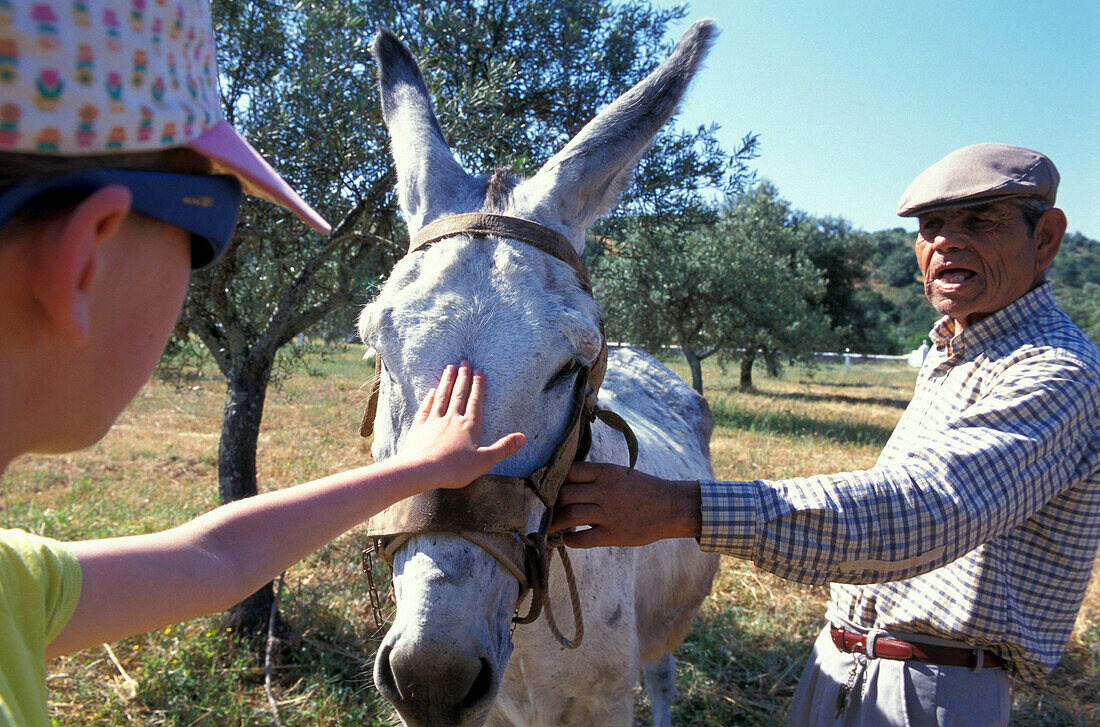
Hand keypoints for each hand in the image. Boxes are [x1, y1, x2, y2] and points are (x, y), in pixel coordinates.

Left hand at [394, 361, 525, 489]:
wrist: (423, 470)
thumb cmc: (455, 468)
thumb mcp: (485, 461)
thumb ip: (503, 448)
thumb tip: (523, 438)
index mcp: (469, 426)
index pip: (475, 401)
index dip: (478, 386)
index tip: (478, 371)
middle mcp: (452, 419)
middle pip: (459, 394)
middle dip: (463, 377)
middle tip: (464, 362)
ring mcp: (434, 421)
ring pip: (442, 397)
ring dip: (447, 382)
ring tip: (450, 368)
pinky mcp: (419, 428)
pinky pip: (426, 409)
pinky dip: (429, 399)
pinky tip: (431, 391)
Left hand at [550, 462, 701, 547]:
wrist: (670, 507)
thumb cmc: (641, 489)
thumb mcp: (619, 473)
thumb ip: (594, 476)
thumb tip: (564, 481)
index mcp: (605, 472)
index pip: (569, 471)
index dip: (552, 479)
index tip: (542, 487)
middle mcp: (605, 490)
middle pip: (564, 494)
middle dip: (549, 503)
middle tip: (540, 509)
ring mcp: (609, 513)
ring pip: (570, 515)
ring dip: (554, 522)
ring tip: (547, 526)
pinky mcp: (614, 534)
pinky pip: (583, 538)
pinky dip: (570, 540)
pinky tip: (566, 539)